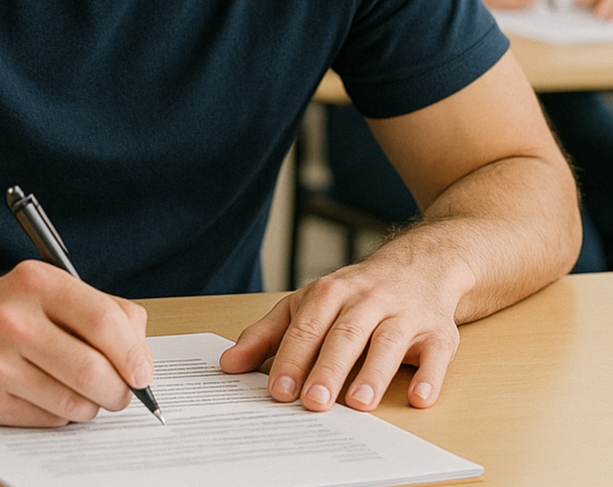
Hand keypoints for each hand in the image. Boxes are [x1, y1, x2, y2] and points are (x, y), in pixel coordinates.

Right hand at [0, 260, 152, 425]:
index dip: (133, 351)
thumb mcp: (47, 289)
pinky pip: (49, 420)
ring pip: (74, 403)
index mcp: (36, 282)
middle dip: (120, 389)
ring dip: (93, 405)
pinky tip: (52, 397)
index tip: (143, 371)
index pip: (102, 319)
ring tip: (87, 393)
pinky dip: (63, 415)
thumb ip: (101, 309)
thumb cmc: (4, 311)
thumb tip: (140, 353)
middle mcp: (13, 320)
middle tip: (123, 392)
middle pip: (92, 369)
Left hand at [220, 244, 463, 412]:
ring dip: (374, 372)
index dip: (292, 357)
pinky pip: (437, 353)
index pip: (308, 325)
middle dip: (329, 367)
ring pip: (388, 341)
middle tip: (313, 402)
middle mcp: (369, 299)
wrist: (420, 265)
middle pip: (346, 334)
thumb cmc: (355, 293)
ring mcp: (405, 314)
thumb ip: (268, 334)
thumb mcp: (307, 303)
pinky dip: (429, 375)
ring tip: (359, 403)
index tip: (278, 390)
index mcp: (331, 291)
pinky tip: (420, 396)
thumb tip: (228, 365)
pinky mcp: (439, 331)